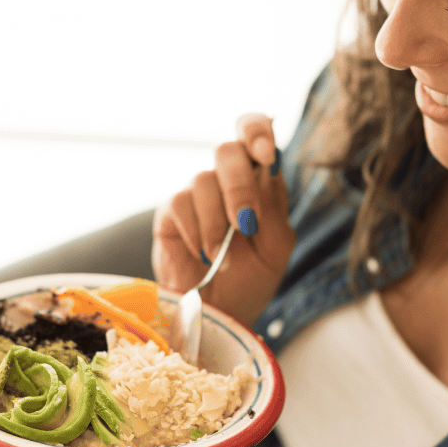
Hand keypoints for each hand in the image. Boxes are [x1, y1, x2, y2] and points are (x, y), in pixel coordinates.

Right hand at [152, 113, 294, 327]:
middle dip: (240, 187)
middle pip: (228, 150)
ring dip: (217, 223)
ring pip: (203, 180)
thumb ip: (273, 208)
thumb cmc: (250, 280)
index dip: (257, 131)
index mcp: (258, 181)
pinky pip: (181, 204)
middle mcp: (226, 181)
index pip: (255, 132)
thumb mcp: (276, 248)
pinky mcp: (171, 212)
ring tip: (223, 257)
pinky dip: (196, 231)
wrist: (219, 315)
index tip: (265, 155)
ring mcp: (197, 195)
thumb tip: (265, 168)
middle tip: (246, 225)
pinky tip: (203, 255)